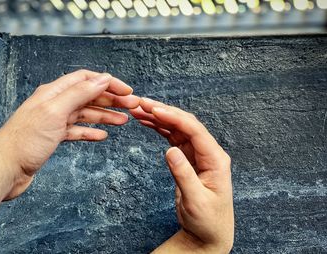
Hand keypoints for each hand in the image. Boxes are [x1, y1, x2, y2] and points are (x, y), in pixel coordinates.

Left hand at [0, 70, 139, 210]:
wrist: (6, 168)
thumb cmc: (25, 140)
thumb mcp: (55, 111)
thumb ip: (80, 93)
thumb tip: (103, 79)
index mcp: (54, 92)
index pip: (87, 80)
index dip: (108, 83)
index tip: (126, 91)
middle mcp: (55, 104)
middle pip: (89, 97)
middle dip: (111, 101)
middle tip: (131, 106)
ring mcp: (55, 121)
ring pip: (86, 114)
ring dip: (105, 116)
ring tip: (123, 121)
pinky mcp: (54, 137)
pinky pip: (77, 131)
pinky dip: (91, 132)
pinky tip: (102, 135)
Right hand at [130, 98, 233, 252]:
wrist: (207, 233)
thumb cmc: (207, 220)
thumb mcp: (196, 201)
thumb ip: (184, 175)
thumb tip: (170, 150)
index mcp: (216, 159)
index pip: (194, 130)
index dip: (174, 117)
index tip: (153, 109)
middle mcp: (208, 152)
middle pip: (185, 124)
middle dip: (164, 112)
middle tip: (141, 104)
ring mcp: (198, 154)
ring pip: (177, 129)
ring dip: (159, 118)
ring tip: (138, 110)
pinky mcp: (188, 159)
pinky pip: (173, 138)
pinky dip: (160, 129)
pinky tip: (148, 122)